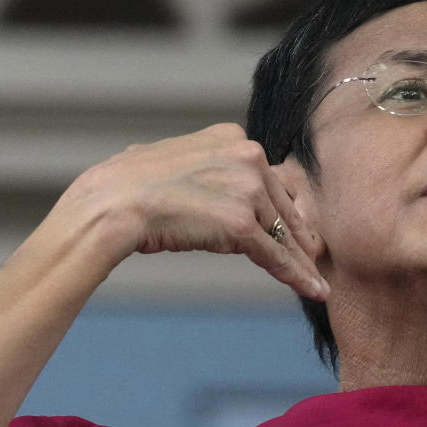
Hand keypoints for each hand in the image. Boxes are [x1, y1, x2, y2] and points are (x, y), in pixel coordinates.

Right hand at [54, 123, 328, 300]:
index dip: (280, 207)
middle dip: (296, 235)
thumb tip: (191, 176)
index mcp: (231, 137)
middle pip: (281, 205)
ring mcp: (246, 190)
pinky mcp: (242, 225)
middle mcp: (246, 157)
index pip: (266, 178)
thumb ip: (196, 164)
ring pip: (282, 233)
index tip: (292, 225)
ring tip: (315, 280)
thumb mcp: (169, 159)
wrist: (112, 204)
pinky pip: (276, 255)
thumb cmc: (127, 185)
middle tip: (310, 256)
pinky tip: (314, 290)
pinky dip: (297, 276)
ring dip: (300, 261)